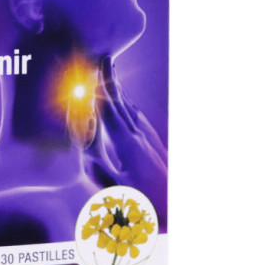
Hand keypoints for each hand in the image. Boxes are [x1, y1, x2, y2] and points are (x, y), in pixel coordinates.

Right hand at [86, 56, 167, 226]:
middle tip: (104, 58)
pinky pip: (138, 118)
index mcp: (127, 143)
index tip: (95, 70)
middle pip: (120, 102)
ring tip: (113, 73)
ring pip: (130, 107)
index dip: (101, 89)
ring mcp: (147, 138)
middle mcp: (138, 135)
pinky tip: (127, 103)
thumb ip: (104, 173)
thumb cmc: (149, 201)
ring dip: (120, 89)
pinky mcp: (153, 144)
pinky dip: (129, 105)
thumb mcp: (122, 191)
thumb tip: (85, 157)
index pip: (109, 110)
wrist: (179, 206)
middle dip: (111, 80)